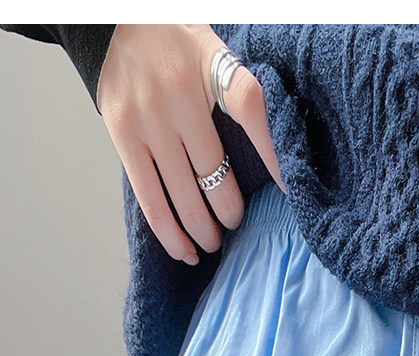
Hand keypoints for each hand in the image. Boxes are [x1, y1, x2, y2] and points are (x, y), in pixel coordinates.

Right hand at [95, 24, 284, 264]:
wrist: (107, 20)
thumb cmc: (170, 39)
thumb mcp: (211, 47)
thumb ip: (236, 87)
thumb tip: (274, 142)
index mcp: (209, 65)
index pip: (251, 107)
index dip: (273, 152)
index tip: (291, 188)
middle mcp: (177, 94)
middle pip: (215, 171)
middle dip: (230, 210)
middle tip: (237, 223)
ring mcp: (147, 118)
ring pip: (183, 195)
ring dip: (203, 229)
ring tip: (213, 242)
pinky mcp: (122, 136)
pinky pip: (150, 199)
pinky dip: (169, 233)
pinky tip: (184, 250)